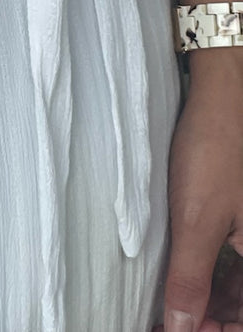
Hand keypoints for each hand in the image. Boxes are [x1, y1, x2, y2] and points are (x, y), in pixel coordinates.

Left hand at [157, 51, 242, 331]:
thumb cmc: (218, 151)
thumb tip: (180, 327)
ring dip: (209, 301)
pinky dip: (214, 277)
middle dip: (209, 319)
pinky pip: (237, 263)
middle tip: (167, 321)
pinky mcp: (242, 219)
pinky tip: (184, 278)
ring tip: (169, 306)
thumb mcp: (197, 222)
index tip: (177, 331)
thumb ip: (190, 279)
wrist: (227, 95)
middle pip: (242, 305)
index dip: (215, 331)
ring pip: (240, 286)